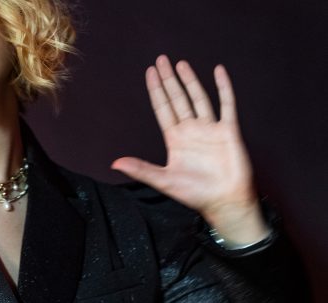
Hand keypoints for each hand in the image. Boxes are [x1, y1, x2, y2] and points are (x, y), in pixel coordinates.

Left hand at [112, 55, 266, 243]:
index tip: (149, 73)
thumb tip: (115, 163)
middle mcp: (191, 131)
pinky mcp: (228, 131)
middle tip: (161, 60)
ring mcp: (210, 129)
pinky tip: (218, 71)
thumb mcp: (163, 180)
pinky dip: (223, 88)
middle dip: (169, 80)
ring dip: (190, 81)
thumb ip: (141, 169)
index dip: (156, 91)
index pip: (163, 110)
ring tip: (180, 63)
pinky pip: (226, 104)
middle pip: (178, 99)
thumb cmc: (194, 194)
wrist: (223, 201)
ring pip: (198, 98)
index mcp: (175, 141)